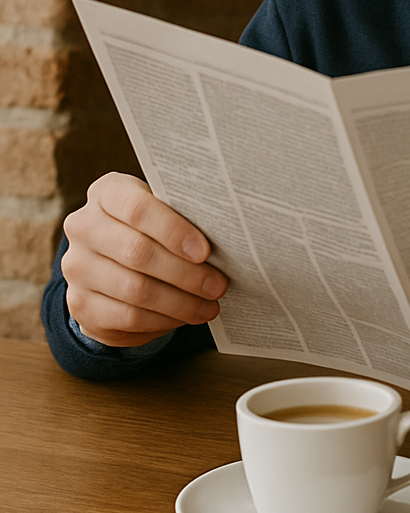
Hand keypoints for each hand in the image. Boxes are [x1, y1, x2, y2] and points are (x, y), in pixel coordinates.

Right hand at [61, 172, 226, 347]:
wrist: (112, 257)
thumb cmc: (154, 225)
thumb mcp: (165, 210)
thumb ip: (186, 215)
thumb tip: (230, 234)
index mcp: (108, 192)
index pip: (138, 209)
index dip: (174, 231)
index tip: (205, 251)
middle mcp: (83, 227)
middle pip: (138, 253)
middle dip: (186, 273)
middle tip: (218, 286)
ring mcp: (77, 267)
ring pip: (134, 290)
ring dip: (180, 302)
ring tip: (209, 305)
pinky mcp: (79, 305)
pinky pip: (127, 317)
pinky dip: (163, 320)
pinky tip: (185, 316)